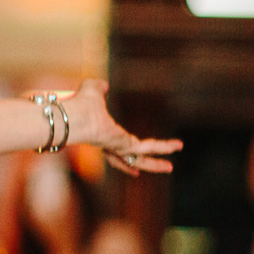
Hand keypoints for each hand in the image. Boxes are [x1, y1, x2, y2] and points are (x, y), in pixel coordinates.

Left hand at [60, 79, 182, 174]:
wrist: (75, 116)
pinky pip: (148, 148)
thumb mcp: (91, 90)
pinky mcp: (125, 146)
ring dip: (156, 163)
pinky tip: (177, 146)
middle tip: (156, 167)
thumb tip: (104, 85)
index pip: (114, 148)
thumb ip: (98, 87)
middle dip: (144, 164)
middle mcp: (109, 145)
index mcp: (101, 135)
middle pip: (129, 159)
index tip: (131, 151)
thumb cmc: (79, 104)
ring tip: (170, 168)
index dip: (122, 152)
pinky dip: (163, 147)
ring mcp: (117, 148)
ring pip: (140, 159)